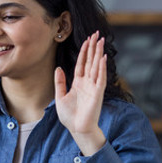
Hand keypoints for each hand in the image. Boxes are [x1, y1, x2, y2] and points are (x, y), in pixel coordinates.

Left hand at [54, 31, 107, 155]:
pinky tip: (103, 58)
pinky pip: (100, 78)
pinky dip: (102, 68)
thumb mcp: (60, 96)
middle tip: (96, 34)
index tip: (87, 40)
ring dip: (99, 53)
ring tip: (101, 40)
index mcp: (78, 83)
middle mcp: (87, 83)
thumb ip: (59, 82)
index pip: (82, 63)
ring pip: (97, 66)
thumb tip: (58, 68)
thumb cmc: (69, 116)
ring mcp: (93, 87)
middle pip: (91, 61)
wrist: (77, 129)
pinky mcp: (98, 93)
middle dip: (93, 47)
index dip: (84, 51)